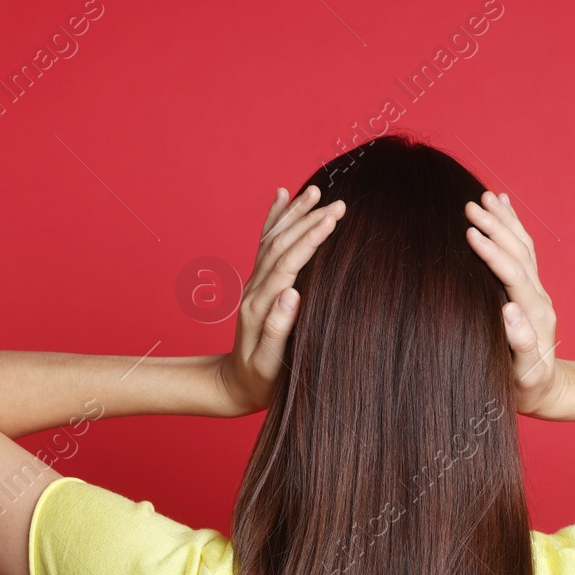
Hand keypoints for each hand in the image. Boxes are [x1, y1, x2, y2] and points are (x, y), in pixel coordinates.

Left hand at [217, 184, 345, 413]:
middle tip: (340, 203)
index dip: (311, 239)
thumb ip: (278, 330)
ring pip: (273, 238)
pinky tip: (282, 197)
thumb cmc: (260, 380)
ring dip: (295, 213)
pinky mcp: (259, 283)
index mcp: (262, 305)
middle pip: (281, 243)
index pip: (288, 263)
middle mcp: (255, 288)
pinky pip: (265, 243)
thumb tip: (291, 293)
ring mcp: (255, 283)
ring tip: (315, 190)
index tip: (333, 219)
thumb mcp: (270, 363)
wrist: (234, 384)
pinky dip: (274, 217)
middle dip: (310, 220)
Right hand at [463, 190, 564, 417]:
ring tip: (487, 196)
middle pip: (518, 252)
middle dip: (495, 226)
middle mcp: (538, 297)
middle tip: (469, 204)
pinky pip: (524, 252)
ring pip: (522, 246)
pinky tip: (504, 209)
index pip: (512, 274)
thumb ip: (521, 344)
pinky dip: (513, 228)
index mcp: (534, 313)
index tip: (468, 233)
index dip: (491, 253)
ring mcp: (536, 291)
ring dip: (505, 220)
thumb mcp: (525, 373)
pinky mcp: (530, 291)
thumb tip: (510, 311)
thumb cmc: (530, 387)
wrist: (548, 390)